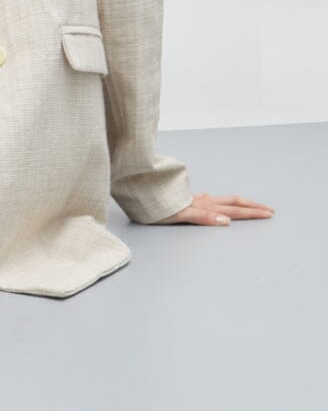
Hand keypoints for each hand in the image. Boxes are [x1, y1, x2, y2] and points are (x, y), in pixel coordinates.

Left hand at [155, 191, 275, 225]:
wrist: (140, 189)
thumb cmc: (156, 207)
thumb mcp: (180, 214)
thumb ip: (203, 217)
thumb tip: (226, 221)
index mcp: (204, 207)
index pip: (234, 210)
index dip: (252, 212)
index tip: (269, 214)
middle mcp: (203, 201)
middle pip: (233, 202)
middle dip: (252, 206)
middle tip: (269, 209)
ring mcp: (195, 199)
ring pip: (223, 199)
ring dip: (239, 202)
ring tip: (250, 204)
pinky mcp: (187, 198)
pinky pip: (208, 199)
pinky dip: (218, 201)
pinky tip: (213, 200)